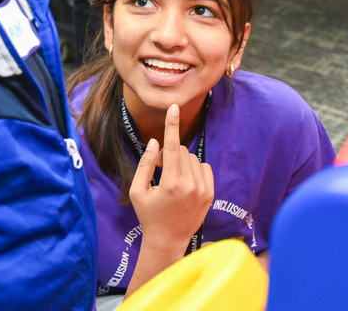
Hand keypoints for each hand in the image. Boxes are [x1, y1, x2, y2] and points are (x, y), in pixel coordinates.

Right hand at [129, 104, 213, 252]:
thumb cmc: (149, 215)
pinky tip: (185, 183)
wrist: (168, 240)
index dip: (172, 124)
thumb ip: (146, 164)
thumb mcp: (137, 191)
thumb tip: (156, 142)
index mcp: (170, 183)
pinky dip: (194, 169)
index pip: (172, 147)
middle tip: (160, 169)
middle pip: (181, 151)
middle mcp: (190, 185)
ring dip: (182, 162)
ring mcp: (203, 190)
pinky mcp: (210, 194)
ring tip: (172, 179)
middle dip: (169, 154)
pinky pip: (204, 167)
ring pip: (193, 158)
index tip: (174, 107)